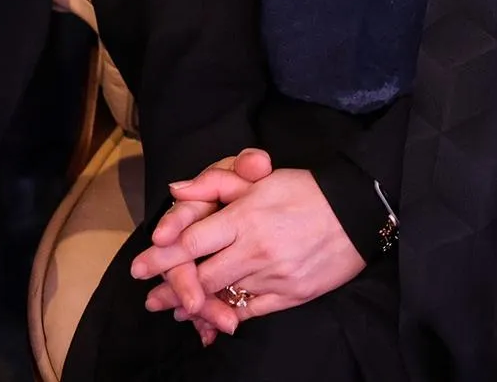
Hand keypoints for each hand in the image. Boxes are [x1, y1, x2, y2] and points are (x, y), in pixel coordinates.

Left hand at [132, 160, 363, 333]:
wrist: (357, 213)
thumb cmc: (305, 190)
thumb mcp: (260, 179)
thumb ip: (215, 183)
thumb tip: (176, 191)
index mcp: (244, 217)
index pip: (191, 241)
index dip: (161, 256)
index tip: (139, 267)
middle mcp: (255, 250)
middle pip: (201, 275)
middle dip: (171, 288)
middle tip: (150, 298)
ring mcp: (273, 277)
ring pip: (224, 296)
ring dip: (196, 305)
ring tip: (173, 311)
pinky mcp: (291, 295)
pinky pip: (252, 311)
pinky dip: (229, 314)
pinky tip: (215, 316)